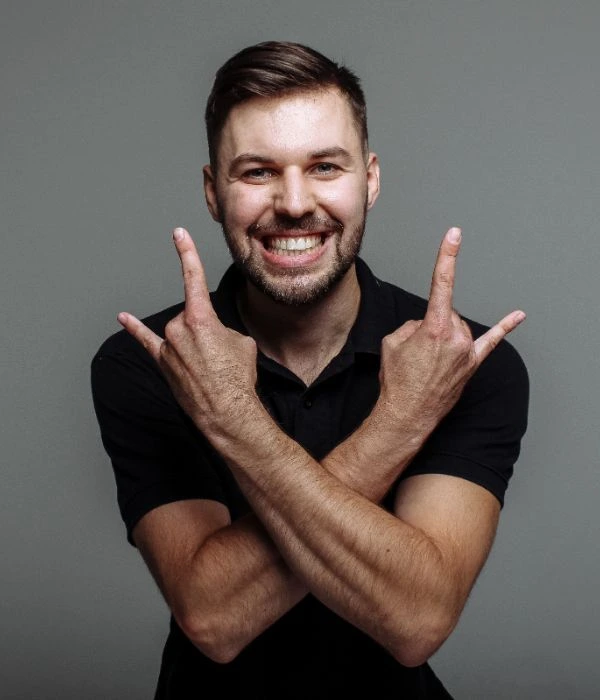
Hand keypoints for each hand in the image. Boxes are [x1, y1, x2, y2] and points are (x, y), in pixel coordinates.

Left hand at [117, 228, 258, 432]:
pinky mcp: (164, 364)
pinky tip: (123, 318)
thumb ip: (222, 330)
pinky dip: (135, 329)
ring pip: (182, 333)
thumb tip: (212, 336)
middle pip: (193, 316)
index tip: (178, 234)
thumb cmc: (238, 378)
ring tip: (212, 368)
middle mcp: (179, 328)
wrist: (228, 411)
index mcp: (200, 318)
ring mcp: (168, 346)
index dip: (186, 253)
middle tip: (222, 356)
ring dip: (198, 346)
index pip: (192, 277)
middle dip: (209, 332)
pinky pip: (147, 342)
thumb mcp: (241, 343)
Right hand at [378, 227, 524, 429]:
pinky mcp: (472, 364)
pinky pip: (491, 342)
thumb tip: (426, 326)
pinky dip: (505, 327)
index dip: (447, 256)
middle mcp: (455, 337)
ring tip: (426, 361)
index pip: (441, 283)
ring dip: (442, 336)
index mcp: (433, 327)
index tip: (454, 235)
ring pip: (456, 327)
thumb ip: (413, 324)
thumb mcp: (392, 342)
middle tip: (416, 350)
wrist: (406, 414)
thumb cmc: (397, 380)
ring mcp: (466, 352)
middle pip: (446, 312)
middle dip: (430, 324)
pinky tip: (519, 316)